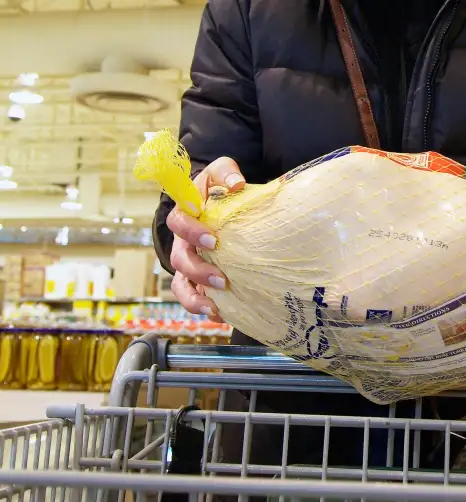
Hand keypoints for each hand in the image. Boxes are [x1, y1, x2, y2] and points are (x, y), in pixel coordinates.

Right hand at [166, 157, 245, 319]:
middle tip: (221, 278)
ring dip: (195, 297)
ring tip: (213, 305)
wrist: (222, 204)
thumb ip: (226, 171)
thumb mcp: (221, 172)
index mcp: (186, 214)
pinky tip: (219, 315)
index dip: (191, 232)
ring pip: (181, 284)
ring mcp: (189, 262)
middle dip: (198, 270)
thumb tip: (237, 184)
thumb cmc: (219, 188)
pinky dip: (202, 308)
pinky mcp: (199, 279)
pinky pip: (193, 298)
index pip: (178, 223)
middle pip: (179, 259)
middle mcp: (183, 241)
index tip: (213, 240)